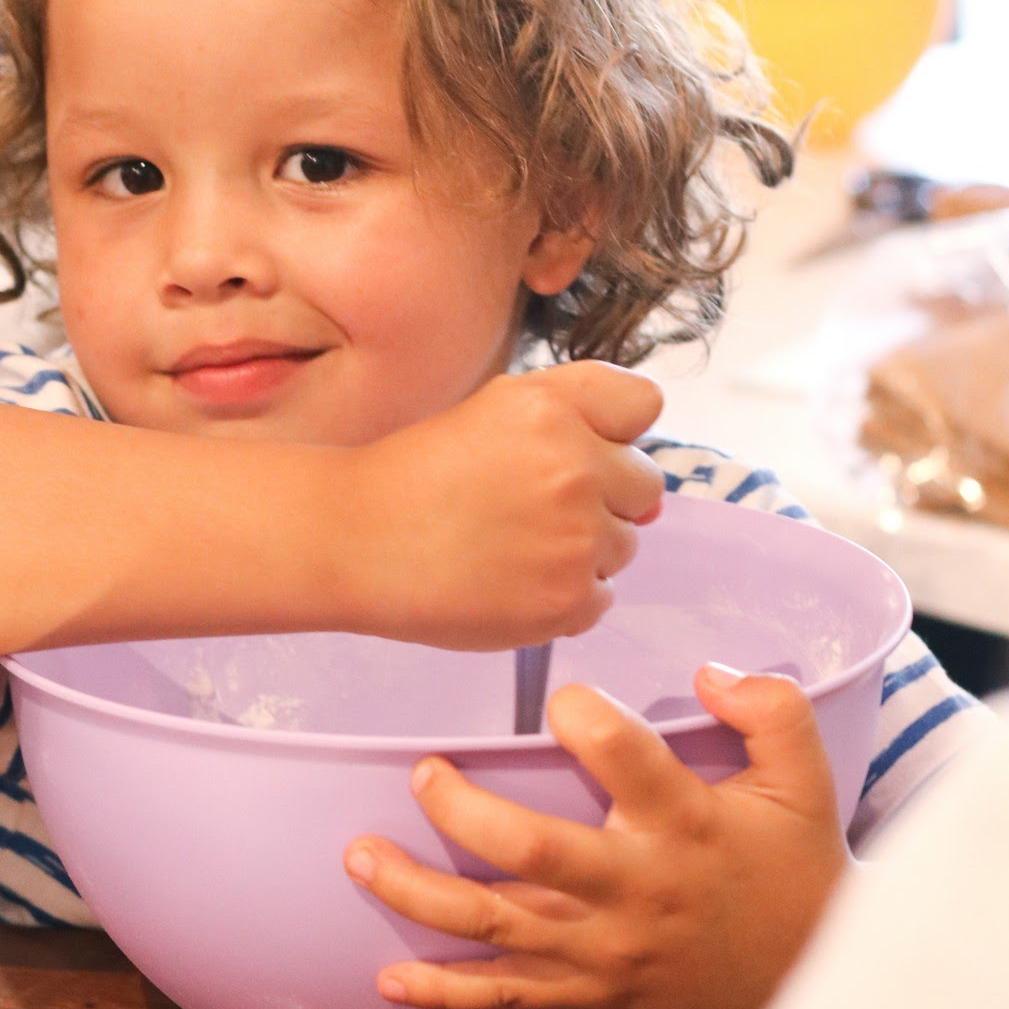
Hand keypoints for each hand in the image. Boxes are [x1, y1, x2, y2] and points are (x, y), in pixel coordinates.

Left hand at [346, 665, 849, 1008]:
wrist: (812, 980)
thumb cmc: (798, 863)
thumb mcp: (806, 776)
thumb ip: (770, 707)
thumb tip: (706, 671)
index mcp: (684, 822)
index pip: (620, 757)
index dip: (582, 715)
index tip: (560, 698)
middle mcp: (634, 888)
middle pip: (531, 851)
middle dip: (461, 812)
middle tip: (423, 774)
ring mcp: (605, 948)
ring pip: (496, 924)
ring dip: (417, 893)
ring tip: (358, 857)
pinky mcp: (591, 991)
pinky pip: (507, 996)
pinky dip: (444, 994)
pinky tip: (388, 978)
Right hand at [348, 362, 664, 651]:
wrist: (353, 540)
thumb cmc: (417, 474)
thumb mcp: (494, 409)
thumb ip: (578, 422)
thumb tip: (655, 500)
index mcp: (554, 407)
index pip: (643, 406)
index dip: (610, 429)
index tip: (567, 448)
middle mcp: (574, 467)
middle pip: (645, 484)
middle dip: (603, 495)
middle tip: (531, 509)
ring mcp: (575, 538)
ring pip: (624, 546)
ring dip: (583, 549)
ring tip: (512, 547)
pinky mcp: (566, 601)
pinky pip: (601, 598)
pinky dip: (564, 597)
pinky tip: (509, 582)